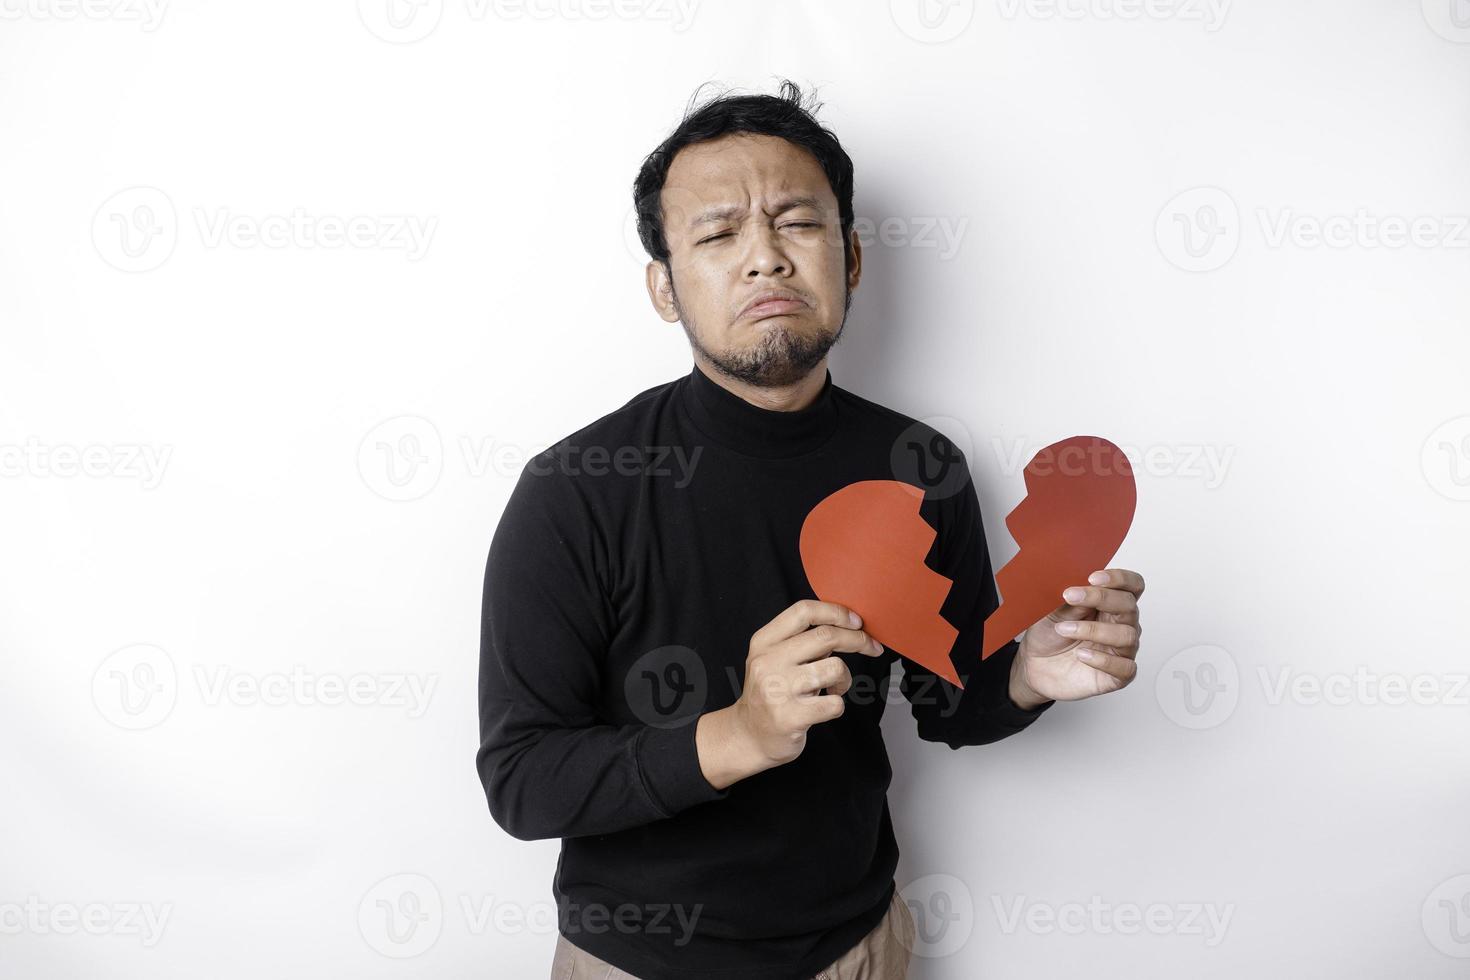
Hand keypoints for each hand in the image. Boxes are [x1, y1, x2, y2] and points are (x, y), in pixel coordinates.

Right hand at [729, 599, 884, 768]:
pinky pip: (834, 703)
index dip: (836, 612)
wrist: (749, 736)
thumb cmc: (771, 694)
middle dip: (858, 639)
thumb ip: (801, 641)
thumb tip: (845, 626)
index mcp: (763, 642)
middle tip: (871, 647)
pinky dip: (837, 705)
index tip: (856, 621)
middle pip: (826, 636)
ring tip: (834, 688)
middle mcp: (767, 662)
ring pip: (835, 668)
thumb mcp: (774, 659)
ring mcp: (778, 690)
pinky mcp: (790, 717)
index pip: (803, 611)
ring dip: (845, 679)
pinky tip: (824, 707)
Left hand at [1008, 567, 1144, 706]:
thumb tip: (1078, 583)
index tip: (1093, 577)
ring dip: (1093, 630)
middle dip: (1100, 597)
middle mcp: (1121, 624)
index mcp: (1110, 604)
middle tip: (1070, 596)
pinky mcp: (1117, 675)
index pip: (1132, 585)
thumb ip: (1071, 598)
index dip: (1119, 578)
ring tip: (1065, 629)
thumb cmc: (1048, 636)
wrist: (1035, 666)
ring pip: (1126, 635)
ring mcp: (1121, 650)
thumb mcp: (1053, 611)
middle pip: (1129, 605)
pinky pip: (1125, 668)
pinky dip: (1103, 660)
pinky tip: (1081, 655)